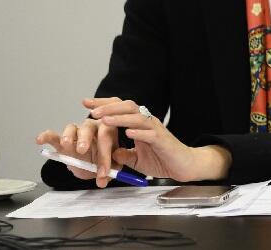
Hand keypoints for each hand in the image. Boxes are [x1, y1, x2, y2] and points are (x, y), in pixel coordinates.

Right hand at [35, 97, 123, 186]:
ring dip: (68, 136)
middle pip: (89, 127)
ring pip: (72, 128)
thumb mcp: (115, 166)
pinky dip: (46, 136)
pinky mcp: (61, 140)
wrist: (93, 166)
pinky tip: (40, 140)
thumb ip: (114, 169)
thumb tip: (110, 172)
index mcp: (109, 130)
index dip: (105, 155)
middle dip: (85, 139)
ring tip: (66, 145)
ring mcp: (76, 132)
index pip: (107, 137)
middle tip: (82, 150)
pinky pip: (53, 135)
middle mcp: (92, 127)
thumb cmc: (106, 161)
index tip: (102, 173)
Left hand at [36, 98, 231, 185]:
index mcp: (140, 124)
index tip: (86, 103)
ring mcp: (156, 130)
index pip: (121, 108)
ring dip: (119, 118)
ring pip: (137, 118)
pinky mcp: (163, 141)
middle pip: (128, 107)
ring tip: (103, 119)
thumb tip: (111, 153)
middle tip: (91, 110)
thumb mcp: (136, 159)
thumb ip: (124, 155)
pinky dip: (138, 132)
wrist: (184, 166)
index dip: (104, 104)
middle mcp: (147, 122)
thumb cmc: (162, 160)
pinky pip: (150, 134)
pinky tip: (128, 133)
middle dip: (108, 107)